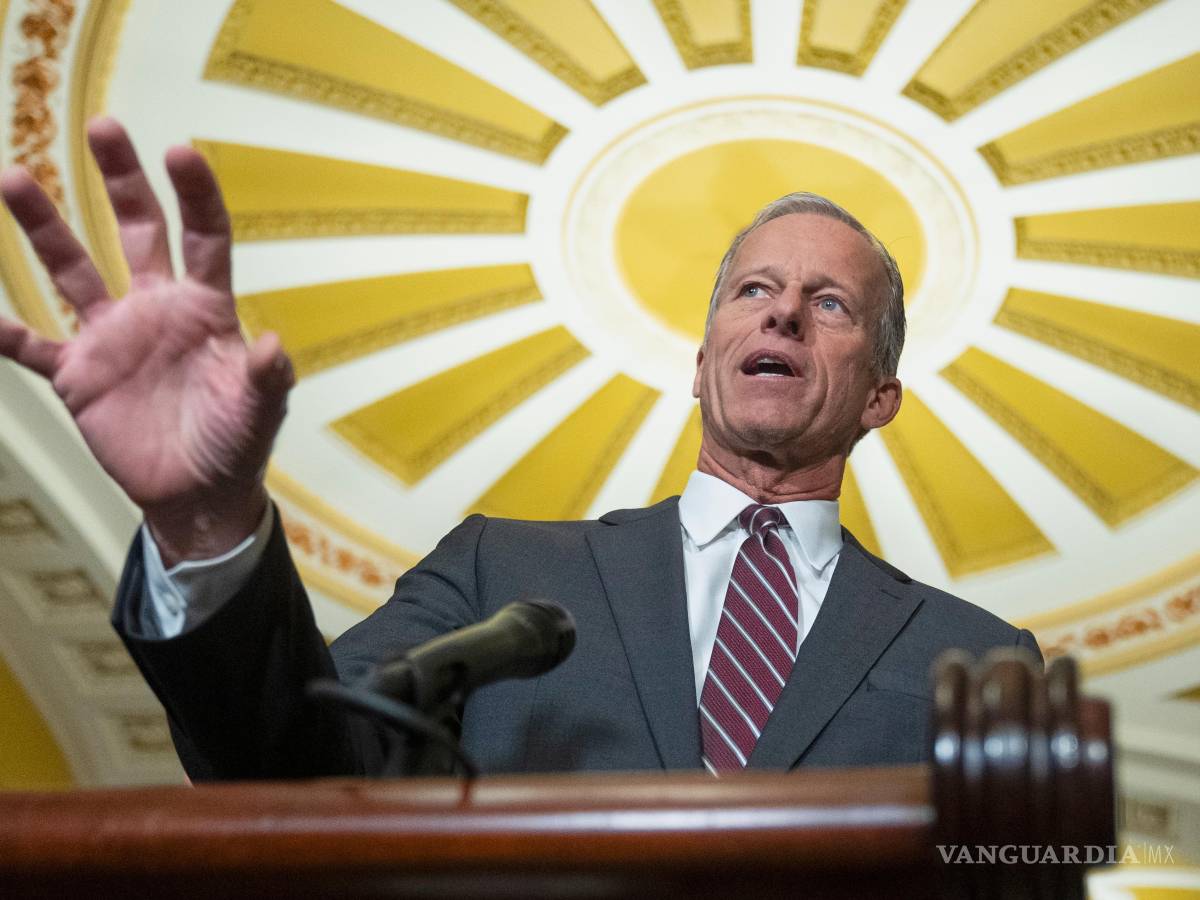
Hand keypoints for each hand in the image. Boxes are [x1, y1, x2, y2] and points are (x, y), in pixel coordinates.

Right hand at [0, 118, 292, 563]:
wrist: (199, 492)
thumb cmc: (238, 444)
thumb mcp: (259, 412)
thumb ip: (265, 378)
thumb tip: (272, 344)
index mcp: (205, 309)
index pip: (203, 239)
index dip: (195, 197)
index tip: (181, 152)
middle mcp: (157, 309)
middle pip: (137, 230)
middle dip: (121, 180)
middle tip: (103, 126)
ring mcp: (114, 338)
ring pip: (72, 271)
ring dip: (45, 229)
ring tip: (13, 178)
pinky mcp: (80, 376)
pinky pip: (34, 347)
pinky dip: (6, 333)